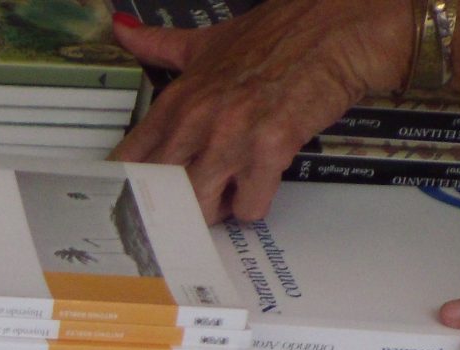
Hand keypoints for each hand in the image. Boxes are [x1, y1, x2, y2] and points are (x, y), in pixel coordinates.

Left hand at [109, 0, 414, 222]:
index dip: (132, 187)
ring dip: (216, 210)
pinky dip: (255, 205)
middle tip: (198, 194)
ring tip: (231, 189)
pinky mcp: (268, 151)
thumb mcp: (207, 42)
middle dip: (179, 204)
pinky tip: (263, 182)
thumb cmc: (278, 35)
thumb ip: (161, 45)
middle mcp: (197, 121)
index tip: (141, 197)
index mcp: (177, 99)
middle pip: (163, 194)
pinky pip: (248, 208)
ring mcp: (231, 137)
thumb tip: (121, 29)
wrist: (337, 28)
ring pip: (200, 209)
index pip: (130, 160)